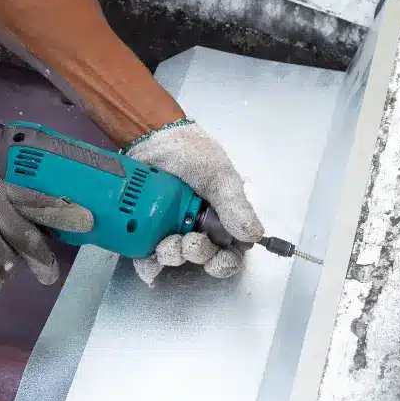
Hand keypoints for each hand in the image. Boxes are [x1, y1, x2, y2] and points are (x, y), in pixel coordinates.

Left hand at [124, 121, 263, 284]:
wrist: (152, 136)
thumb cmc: (192, 152)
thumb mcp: (219, 176)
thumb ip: (236, 206)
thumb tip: (253, 236)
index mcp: (222, 218)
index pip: (230, 251)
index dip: (225, 262)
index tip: (218, 259)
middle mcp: (197, 227)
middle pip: (202, 258)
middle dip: (197, 254)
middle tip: (189, 240)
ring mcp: (170, 229)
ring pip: (174, 259)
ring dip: (172, 256)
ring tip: (166, 242)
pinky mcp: (146, 229)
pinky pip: (147, 256)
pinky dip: (148, 263)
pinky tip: (148, 260)